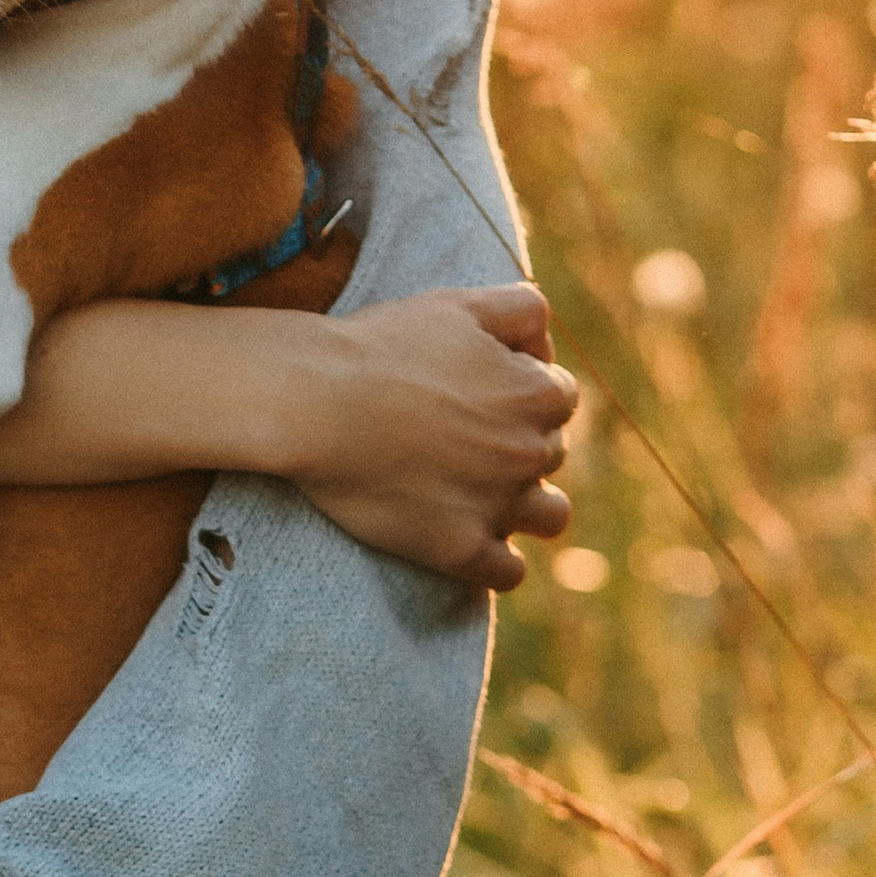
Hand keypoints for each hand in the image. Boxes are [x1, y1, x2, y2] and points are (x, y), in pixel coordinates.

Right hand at [286, 285, 573, 589]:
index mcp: (538, 394)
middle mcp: (531, 453)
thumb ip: (521, 309)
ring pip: (549, 516)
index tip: (479, 394)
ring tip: (482, 494)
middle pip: (549, 453)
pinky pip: (508, 572)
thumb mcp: (458, 304)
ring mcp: (499, 505)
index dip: (521, 392)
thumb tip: (545, 344)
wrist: (316, 403)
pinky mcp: (461, 550)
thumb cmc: (382, 348)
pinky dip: (495, 561)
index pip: (559, 398)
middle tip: (462, 437)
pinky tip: (465, 539)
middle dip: (517, 444)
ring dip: (526, 506)